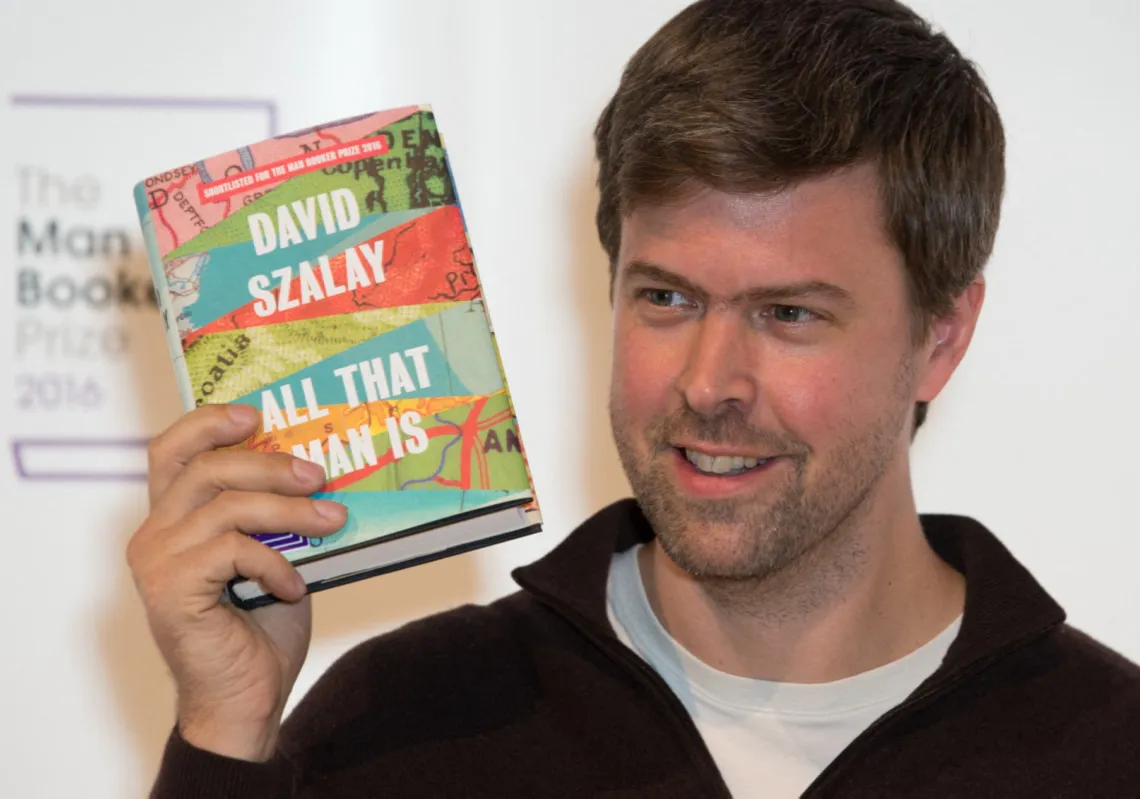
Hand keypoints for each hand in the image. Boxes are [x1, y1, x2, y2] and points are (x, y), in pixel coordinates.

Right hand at [127, 404, 346, 760]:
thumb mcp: (275, 554)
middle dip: (269, 462)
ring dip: (288, 509)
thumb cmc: (261, 626)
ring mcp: (157, 561)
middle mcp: (153, 534)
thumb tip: (320, 466)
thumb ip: (275, 513)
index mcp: (173, 518)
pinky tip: (294, 586)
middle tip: (319, 473)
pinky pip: (232, 549)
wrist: (246, 700)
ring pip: (225, 504)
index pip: (171, 449)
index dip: (209, 422)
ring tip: (333, 519)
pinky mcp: (169, 589)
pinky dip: (274, 562)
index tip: (257, 413)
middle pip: (205, 467)